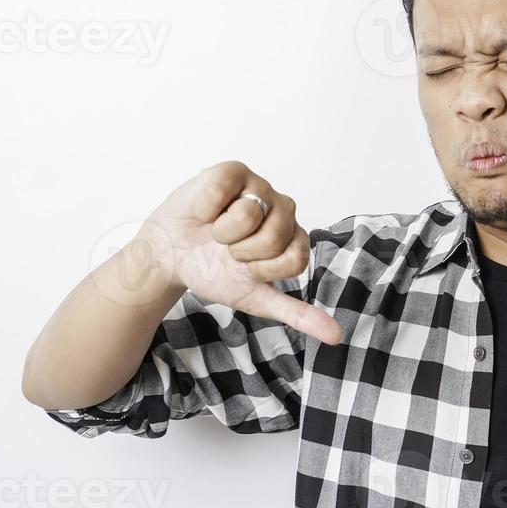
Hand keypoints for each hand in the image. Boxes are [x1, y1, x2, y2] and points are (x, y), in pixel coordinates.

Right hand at [139, 161, 344, 345]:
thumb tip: (336, 336)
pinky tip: (204, 212)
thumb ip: (297, 314)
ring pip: (248, 214)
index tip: (247, 269)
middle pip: (274, 237)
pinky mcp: (232, 171)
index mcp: (293, 238)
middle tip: (228, 249)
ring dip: (221, 232)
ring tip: (215, 230)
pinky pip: (222, 190)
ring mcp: (258, 186)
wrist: (170, 256)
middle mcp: (282, 209)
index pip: (295, 259)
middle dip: (240, 252)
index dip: (263, 270)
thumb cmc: (214, 272)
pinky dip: (205, 208)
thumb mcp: (256, 298)